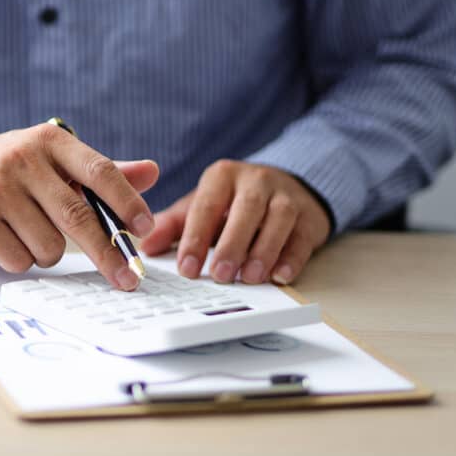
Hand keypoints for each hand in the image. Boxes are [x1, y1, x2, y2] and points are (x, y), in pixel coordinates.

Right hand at [0, 123, 159, 289]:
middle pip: (78, 217)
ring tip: (31, 234)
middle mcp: (21, 159)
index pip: (100, 171)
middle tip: (127, 279)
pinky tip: (7, 239)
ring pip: (50, 246)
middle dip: (107, 253)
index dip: (127, 203)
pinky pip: (18, 259)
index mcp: (49, 141)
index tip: (144, 229)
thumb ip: (101, 172)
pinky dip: (21, 259)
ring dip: (49, 253)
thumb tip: (152, 172)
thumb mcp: (54, 163)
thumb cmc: (13, 173)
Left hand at [140, 160, 330, 284]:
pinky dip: (292, 257)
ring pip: (277, 221)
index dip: (195, 237)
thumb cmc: (233, 203)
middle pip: (245, 211)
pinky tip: (280, 275)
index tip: (186, 267)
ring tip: (248, 278)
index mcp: (222, 177)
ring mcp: (286, 197)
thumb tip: (145, 248)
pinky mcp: (310, 217)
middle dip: (231, 244)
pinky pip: (302, 237)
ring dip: (263, 251)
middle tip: (218, 274)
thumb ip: (173, 226)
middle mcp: (256, 181)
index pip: (206, 206)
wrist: (286, 186)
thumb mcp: (201, 207)